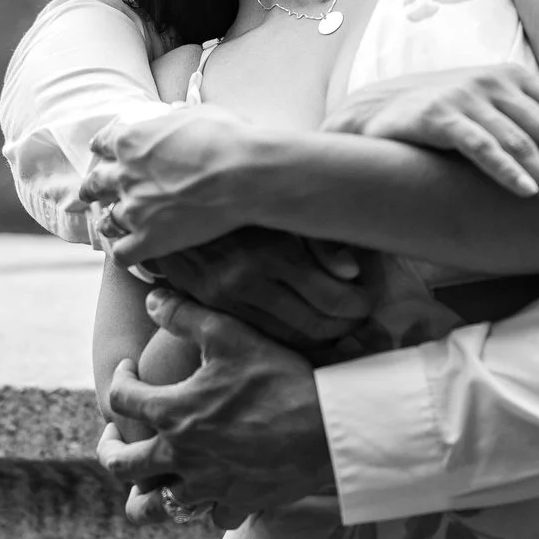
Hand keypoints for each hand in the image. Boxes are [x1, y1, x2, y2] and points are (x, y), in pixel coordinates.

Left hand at [81, 106, 265, 264]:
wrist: (244, 174)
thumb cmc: (226, 139)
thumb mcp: (198, 114)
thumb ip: (177, 116)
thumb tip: (175, 111)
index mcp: (131, 141)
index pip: (103, 144)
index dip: (102, 149)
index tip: (102, 152)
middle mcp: (124, 175)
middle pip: (94, 183)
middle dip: (93, 188)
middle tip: (93, 192)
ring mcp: (134, 210)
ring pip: (106, 221)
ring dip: (109, 221)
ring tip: (113, 224)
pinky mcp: (149, 239)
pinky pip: (122, 254)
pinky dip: (126, 253)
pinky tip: (134, 251)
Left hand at [100, 290, 335, 517]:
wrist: (328, 429)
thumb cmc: (279, 378)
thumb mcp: (229, 334)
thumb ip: (184, 315)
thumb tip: (151, 297)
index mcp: (172, 414)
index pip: (120, 399)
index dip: (118, 378)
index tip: (128, 369)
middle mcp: (181, 457)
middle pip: (121, 467)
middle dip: (108, 450)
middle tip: (115, 436)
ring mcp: (207, 487)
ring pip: (155, 508)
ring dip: (145, 493)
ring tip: (149, 479)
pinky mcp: (237, 504)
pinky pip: (209, 516)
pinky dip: (206, 505)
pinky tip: (213, 489)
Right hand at [143, 227, 372, 355]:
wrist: (171, 205)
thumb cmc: (238, 199)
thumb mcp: (279, 208)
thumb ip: (319, 239)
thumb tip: (353, 273)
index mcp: (273, 250)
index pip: (333, 298)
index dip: (359, 305)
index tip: (368, 299)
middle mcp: (250, 281)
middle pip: (316, 325)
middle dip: (347, 326)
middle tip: (360, 317)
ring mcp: (229, 299)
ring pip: (291, 339)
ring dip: (323, 338)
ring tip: (340, 325)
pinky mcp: (214, 309)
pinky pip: (264, 336)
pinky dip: (292, 340)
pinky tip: (307, 330)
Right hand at [323, 65, 538, 220]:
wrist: (374, 112)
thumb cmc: (447, 111)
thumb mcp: (501, 102)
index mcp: (518, 79)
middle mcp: (497, 83)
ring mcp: (467, 97)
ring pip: (521, 143)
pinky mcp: (437, 115)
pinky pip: (479, 145)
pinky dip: (505, 169)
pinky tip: (525, 192)